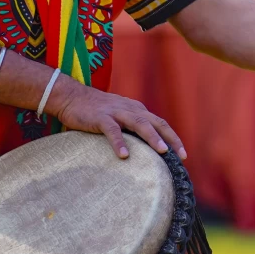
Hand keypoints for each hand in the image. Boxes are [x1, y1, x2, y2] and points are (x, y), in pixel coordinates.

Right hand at [46, 74, 185, 160]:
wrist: (71, 97)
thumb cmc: (96, 111)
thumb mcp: (119, 116)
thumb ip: (131, 128)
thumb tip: (144, 150)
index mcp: (137, 110)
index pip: (161, 123)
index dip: (173, 138)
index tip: (183, 155)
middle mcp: (131, 109)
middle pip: (157, 123)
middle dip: (171, 139)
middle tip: (181, 156)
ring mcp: (116, 112)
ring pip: (139, 124)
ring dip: (152, 137)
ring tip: (162, 152)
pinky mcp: (101, 118)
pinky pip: (112, 130)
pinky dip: (119, 142)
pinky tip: (124, 155)